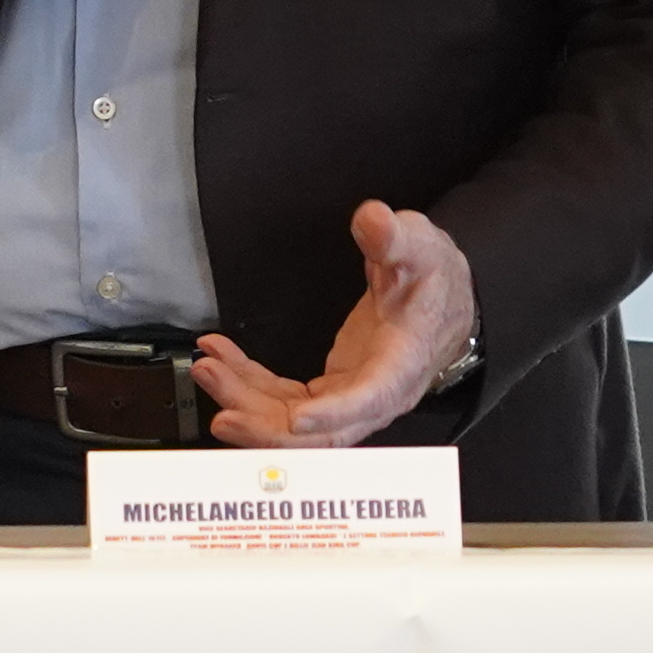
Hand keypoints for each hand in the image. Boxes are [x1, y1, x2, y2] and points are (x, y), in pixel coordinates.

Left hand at [186, 202, 480, 449]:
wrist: (445, 300)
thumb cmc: (433, 279)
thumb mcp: (419, 246)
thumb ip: (394, 236)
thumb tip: (374, 221)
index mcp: (402, 363)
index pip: (370, 399)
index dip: (334, 414)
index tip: (297, 419)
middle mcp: (376, 393)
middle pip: (322, 431)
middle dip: (267, 423)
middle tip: (220, 400)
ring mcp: (350, 396)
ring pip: (294, 420)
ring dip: (246, 401)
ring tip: (207, 369)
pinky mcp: (331, 390)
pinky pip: (283, 399)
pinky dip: (249, 383)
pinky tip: (221, 359)